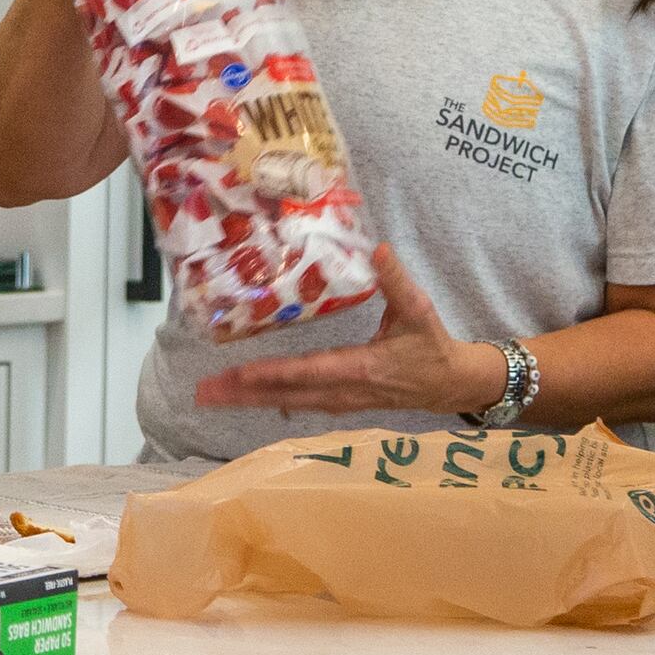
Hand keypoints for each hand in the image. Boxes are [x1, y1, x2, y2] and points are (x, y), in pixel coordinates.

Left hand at [190, 246, 507, 418]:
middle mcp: (345, 390)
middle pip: (287, 394)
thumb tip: (378, 248)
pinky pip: (299, 405)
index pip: (309, 371)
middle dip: (243, 393)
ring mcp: (342, 401)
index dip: (273, 373)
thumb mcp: (418, 310)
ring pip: (288, 403)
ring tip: (212, 396)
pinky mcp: (342, 404)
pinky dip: (270, 402)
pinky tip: (245, 400)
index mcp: (361, 367)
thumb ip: (396, 280)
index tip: (239, 372)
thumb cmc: (433, 346)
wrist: (451, 384)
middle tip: (204, 392)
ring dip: (249, 400)